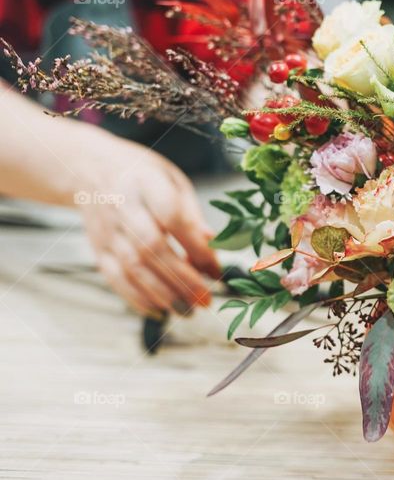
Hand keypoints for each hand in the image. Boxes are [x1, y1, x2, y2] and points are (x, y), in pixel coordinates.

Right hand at [72, 133, 220, 315]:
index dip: (195, 246)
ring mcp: (106, 230)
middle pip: (151, 247)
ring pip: (132, 267)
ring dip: (163, 294)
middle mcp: (122, 206)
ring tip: (189, 311)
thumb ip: (191, 212)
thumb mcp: (172, 180)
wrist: (90, 168)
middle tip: (206, 300)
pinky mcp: (97, 248)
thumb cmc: (142, 175)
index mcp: (145, 182)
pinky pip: (115, 278)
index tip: (217, 269)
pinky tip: (161, 310)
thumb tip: (212, 243)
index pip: (171, 217)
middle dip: (182, 278)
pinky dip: (138, 298)